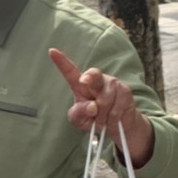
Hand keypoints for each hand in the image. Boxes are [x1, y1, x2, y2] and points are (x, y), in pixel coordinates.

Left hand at [49, 49, 153, 167]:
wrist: (115, 125)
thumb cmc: (93, 119)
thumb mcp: (79, 120)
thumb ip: (79, 113)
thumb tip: (92, 106)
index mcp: (80, 85)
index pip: (70, 72)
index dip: (61, 62)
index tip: (51, 51)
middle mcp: (96, 80)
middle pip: (93, 75)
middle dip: (89, 78)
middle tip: (83, 82)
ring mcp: (112, 83)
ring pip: (105, 99)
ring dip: (102, 116)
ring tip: (102, 121)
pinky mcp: (125, 91)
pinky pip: (116, 107)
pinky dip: (112, 119)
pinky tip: (112, 120)